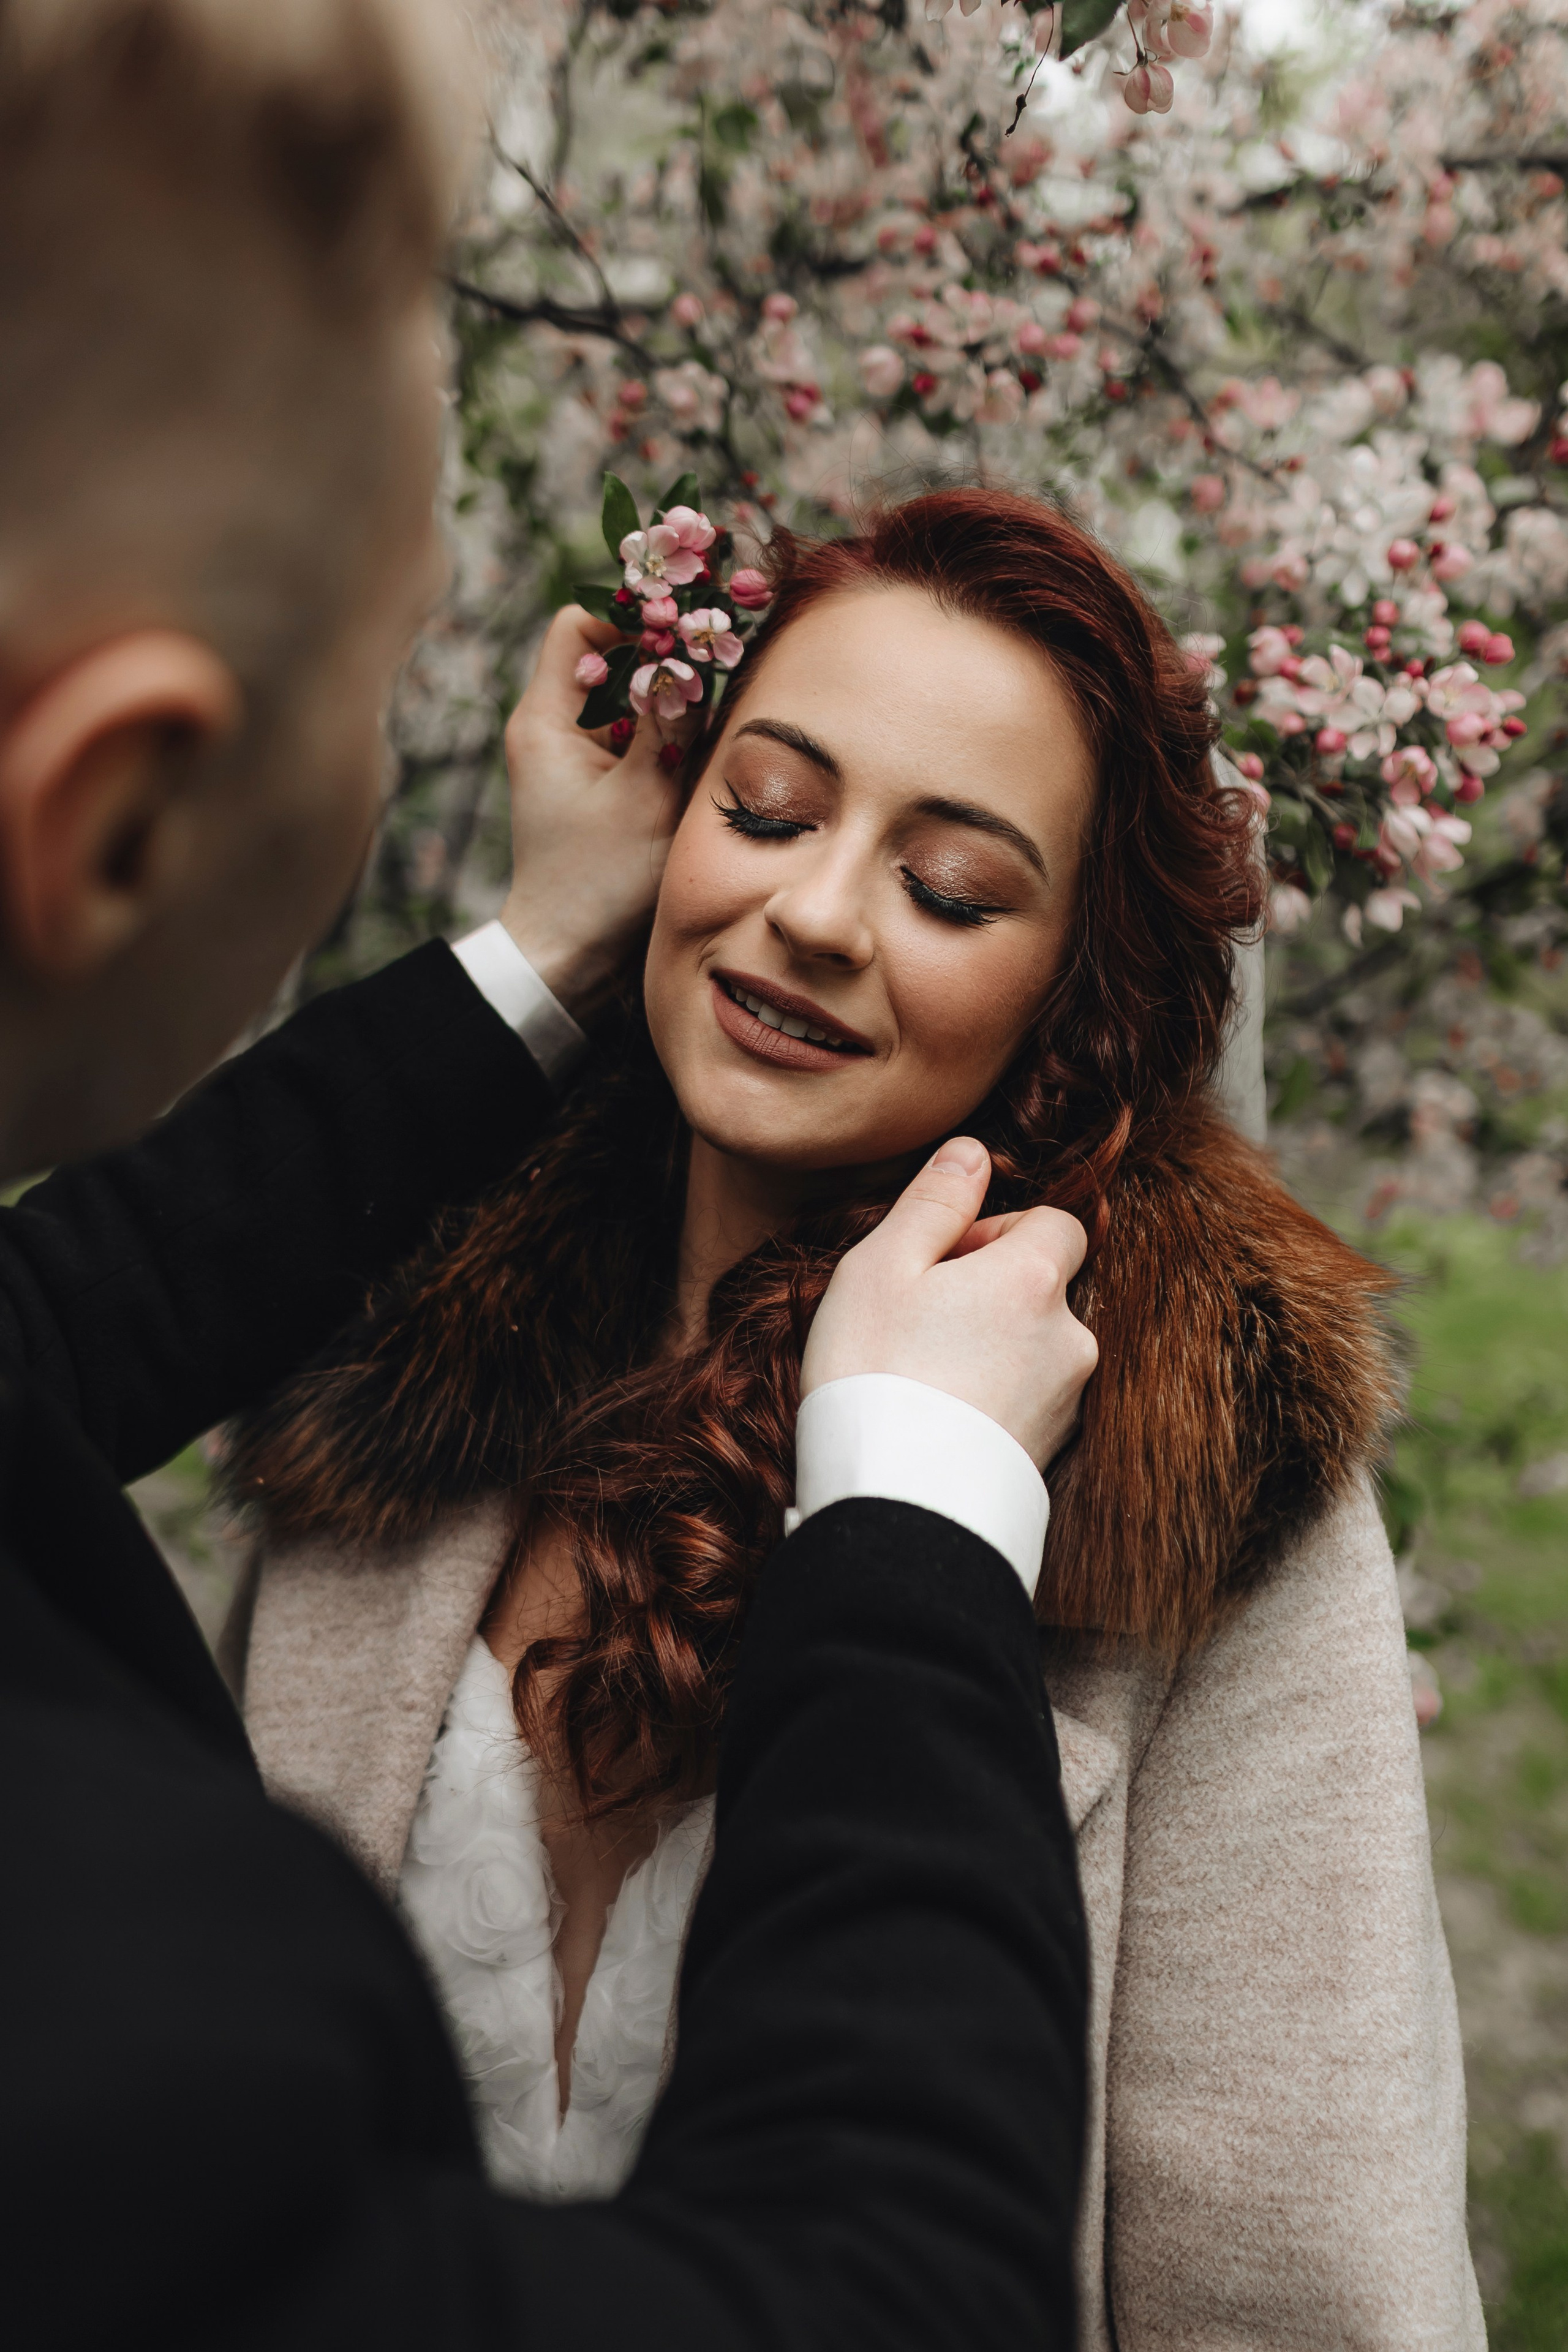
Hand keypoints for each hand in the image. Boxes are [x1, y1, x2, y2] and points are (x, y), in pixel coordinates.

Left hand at [499, 606, 683, 1016]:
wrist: (571, 955)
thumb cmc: (599, 882)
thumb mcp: (646, 795)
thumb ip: (671, 721)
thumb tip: (695, 653)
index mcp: (545, 719)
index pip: (578, 625)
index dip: (629, 619)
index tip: (680, 636)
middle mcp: (553, 729)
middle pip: (612, 659)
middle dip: (663, 662)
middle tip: (712, 671)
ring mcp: (575, 757)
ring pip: (630, 700)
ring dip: (670, 706)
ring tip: (707, 725)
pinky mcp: (598, 785)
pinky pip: (636, 738)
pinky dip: (667, 740)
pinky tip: (695, 760)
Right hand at [800, 1137, 1097, 1469]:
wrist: (897, 1509)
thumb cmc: (876, 1375)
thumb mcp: (882, 1266)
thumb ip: (934, 1201)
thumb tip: (973, 1153)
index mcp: (1037, 1279)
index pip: (1054, 1221)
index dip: (996, 1230)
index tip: (940, 1264)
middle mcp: (1071, 1336)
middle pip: (1044, 1285)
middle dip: (990, 1290)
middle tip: (918, 1321)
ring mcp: (1067, 1400)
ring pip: (1036, 1344)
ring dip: (991, 1345)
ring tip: (922, 1375)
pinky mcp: (1053, 1451)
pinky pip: (1028, 1399)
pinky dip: (993, 1396)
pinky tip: (938, 1416)